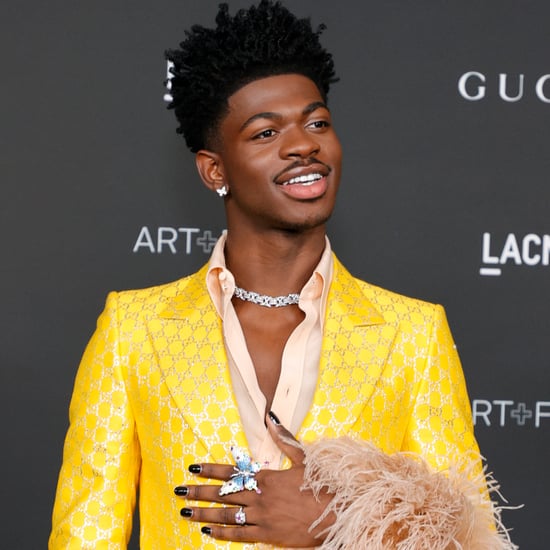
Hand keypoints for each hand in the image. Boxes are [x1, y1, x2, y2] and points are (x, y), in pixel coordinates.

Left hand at [175, 412, 333, 546]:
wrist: (338, 512)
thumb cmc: (322, 483)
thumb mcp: (304, 457)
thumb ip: (284, 439)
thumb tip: (270, 417)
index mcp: (266, 476)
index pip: (231, 471)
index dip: (209, 469)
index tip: (192, 468)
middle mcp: (260, 497)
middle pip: (223, 494)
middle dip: (199, 492)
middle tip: (179, 491)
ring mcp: (262, 518)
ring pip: (226, 515)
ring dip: (204, 514)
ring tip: (186, 512)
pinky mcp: (269, 535)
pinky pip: (240, 535)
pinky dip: (222, 533)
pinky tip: (208, 532)